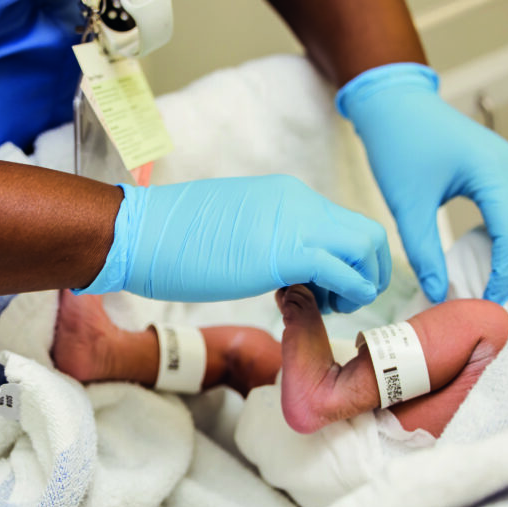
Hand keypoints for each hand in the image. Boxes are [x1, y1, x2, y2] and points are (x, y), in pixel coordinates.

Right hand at [76, 176, 390, 311]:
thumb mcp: (230, 227)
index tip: (317, 287)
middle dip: (366, 273)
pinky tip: (314, 309)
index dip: (341, 261)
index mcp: (286, 196)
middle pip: (368, 233)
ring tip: (325, 307)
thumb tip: (271, 257)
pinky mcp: (286, 254)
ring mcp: (296, 225)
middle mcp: (300, 203)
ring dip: (360, 285)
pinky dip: (344, 296)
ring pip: (367, 248)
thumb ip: (262, 236)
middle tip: (334, 301)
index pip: (341, 225)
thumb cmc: (168, 237)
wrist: (140, 233)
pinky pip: (343, 272)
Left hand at [337, 63, 507, 303]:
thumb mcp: (407, 207)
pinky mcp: (502, 167)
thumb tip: (440, 292)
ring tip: (489, 268)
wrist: (394, 106)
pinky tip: (482, 244)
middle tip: (498, 284)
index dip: (505, 272)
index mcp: (492, 174)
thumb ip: (424, 253)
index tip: (490, 300)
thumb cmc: (399, 147)